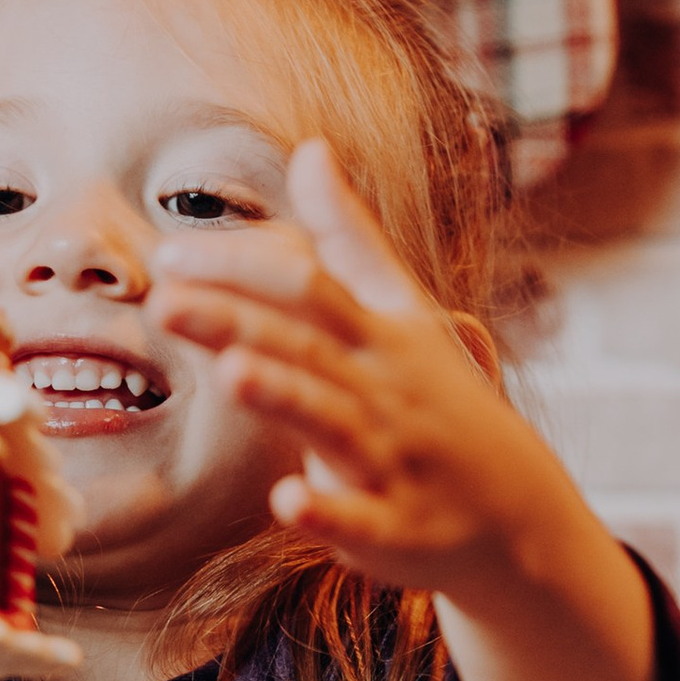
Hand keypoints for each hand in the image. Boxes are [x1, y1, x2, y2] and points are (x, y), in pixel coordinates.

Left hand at [151, 141, 543, 595]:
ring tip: (231, 373)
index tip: (168, 254)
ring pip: (334, 422)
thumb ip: (348, 236)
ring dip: (285, 396)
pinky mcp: (398, 530)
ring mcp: (394, 462)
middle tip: (163, 299)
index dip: (241, 269)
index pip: (309, 288)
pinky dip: (328, 510)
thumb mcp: (404, 311)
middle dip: (236, 322)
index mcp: (382, 337)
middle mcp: (386, 392)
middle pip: (306, 346)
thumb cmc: (443, 401)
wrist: (516, 510)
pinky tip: (286, 500)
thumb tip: (308, 150)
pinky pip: (362, 521)